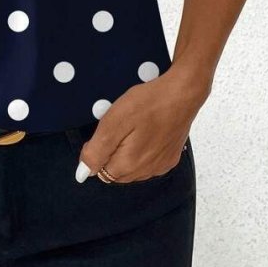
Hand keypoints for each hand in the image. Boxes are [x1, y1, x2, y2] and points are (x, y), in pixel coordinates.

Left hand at [75, 66, 208, 183]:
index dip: (98, 150)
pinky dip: (143, 152)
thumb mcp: (113, 122)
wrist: (183, 93)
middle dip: (113, 153)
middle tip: (121, 126)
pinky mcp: (171, 158)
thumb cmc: (148, 103)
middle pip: (117, 172)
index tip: (107, 129)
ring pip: (133, 169)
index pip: (100, 171)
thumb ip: (96, 151)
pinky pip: (149, 163)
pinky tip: (147, 132)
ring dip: (127, 154)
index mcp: (129, 165)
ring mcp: (161, 166)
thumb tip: (83, 173)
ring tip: (135, 127)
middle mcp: (146, 172)